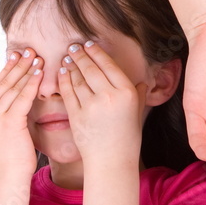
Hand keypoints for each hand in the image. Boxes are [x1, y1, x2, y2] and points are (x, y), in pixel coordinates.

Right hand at [0, 50, 43, 175]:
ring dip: (27, 71)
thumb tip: (20, 95)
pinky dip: (32, 84)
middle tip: (30, 50)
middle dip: (18, 65)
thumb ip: (7, 112)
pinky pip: (22, 98)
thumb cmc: (13, 155)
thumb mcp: (4, 130)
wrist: (10, 176)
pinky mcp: (8, 122)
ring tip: (38, 57)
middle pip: (3, 83)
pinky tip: (40, 73)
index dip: (8, 69)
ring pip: (13, 88)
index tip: (18, 55)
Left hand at [58, 42, 145, 164]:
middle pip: (91, 68)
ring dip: (71, 65)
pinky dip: (64, 80)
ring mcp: (91, 105)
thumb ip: (139, 94)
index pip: (109, 65)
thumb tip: (143, 82)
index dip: (97, 52)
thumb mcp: (137, 112)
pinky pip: (68, 92)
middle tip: (74, 46)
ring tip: (67, 57)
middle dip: (81, 55)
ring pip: (77, 78)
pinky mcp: (76, 115)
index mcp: (127, 92)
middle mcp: (109, 96)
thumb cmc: (127, 137)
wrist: (111, 160)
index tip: (89, 44)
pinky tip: (62, 72)